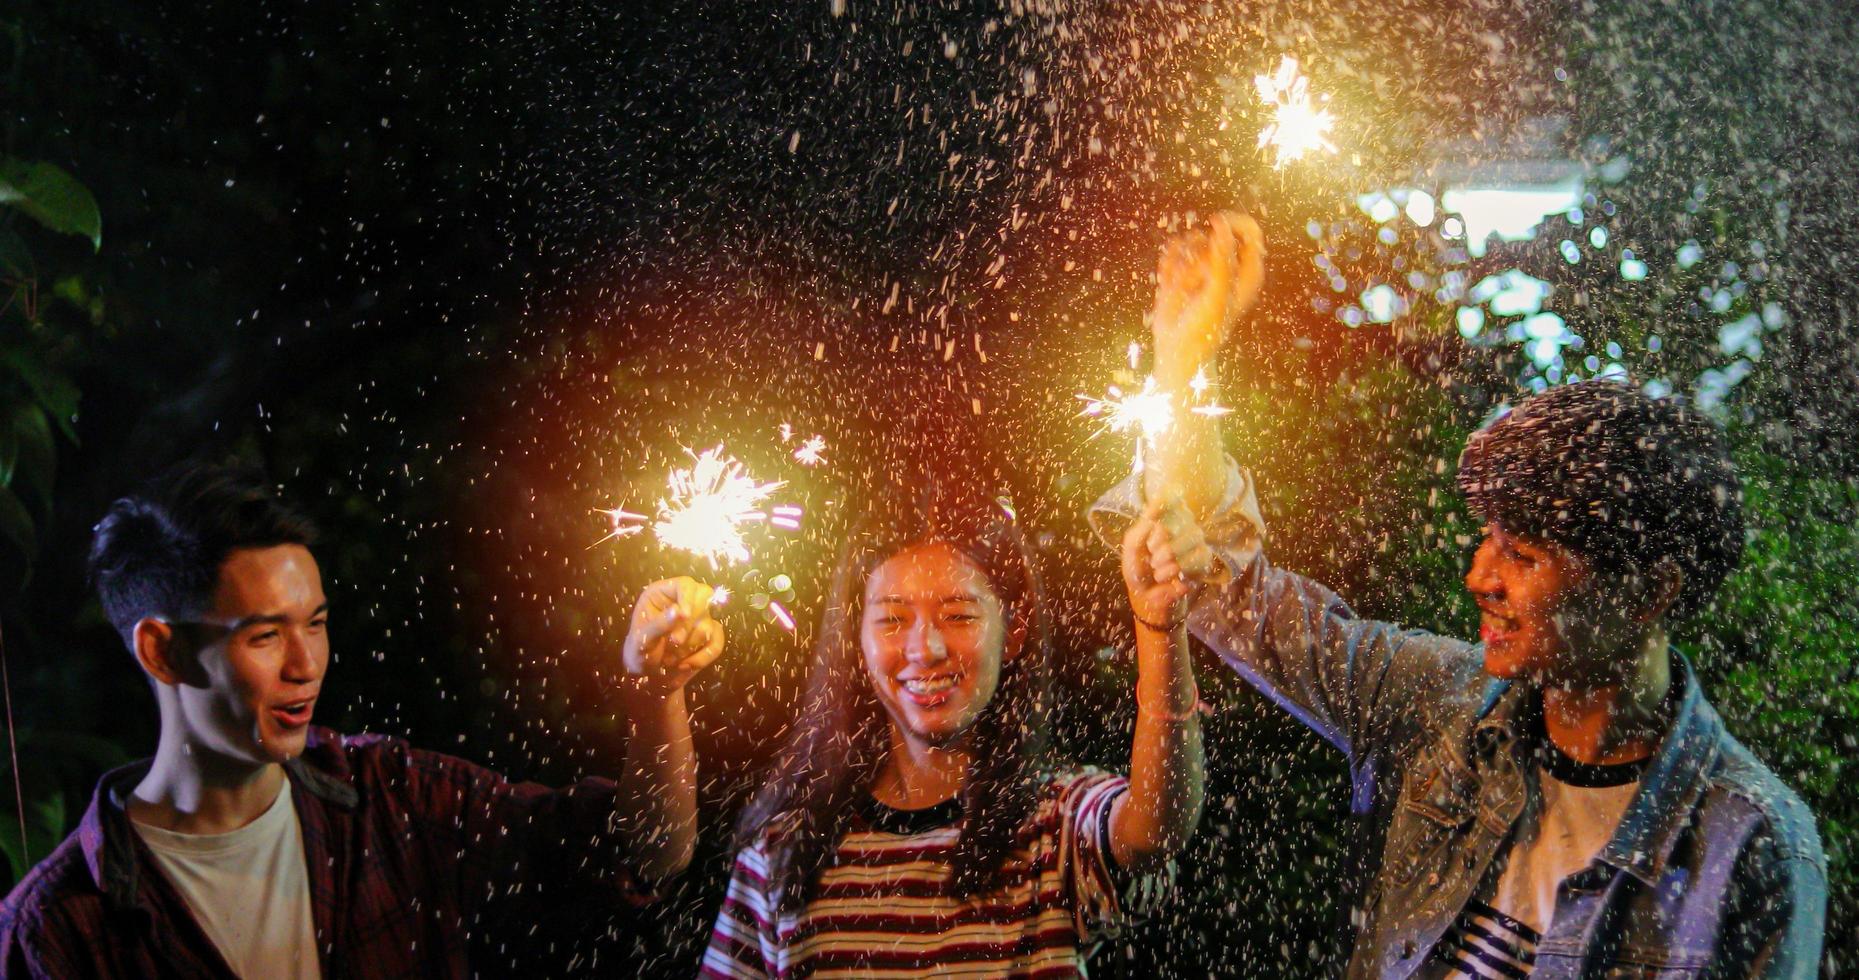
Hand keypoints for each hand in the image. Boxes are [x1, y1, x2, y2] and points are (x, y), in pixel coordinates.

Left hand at [622, 577, 725, 693]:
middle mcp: (682, 602)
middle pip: (704, 598)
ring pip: (708, 624)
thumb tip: (679, 611)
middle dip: (690, 625)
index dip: (688, 597)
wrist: (648, 677)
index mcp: (662, 595)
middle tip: (675, 641)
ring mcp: (698, 619)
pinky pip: (717, 642)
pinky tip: (686, 665)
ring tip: (670, 658)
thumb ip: (658, 625)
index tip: (685, 615)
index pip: (685, 585)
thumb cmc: (638, 653)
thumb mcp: (641, 640)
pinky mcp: (708, 636)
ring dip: (689, 645)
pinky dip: (703, 657)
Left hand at [1121, 497, 1215, 626]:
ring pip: (1192, 537)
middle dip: (1160, 541)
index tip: (1151, 516)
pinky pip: (1198, 558)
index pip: (1172, 497)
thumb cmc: (1138, 567)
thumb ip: (1140, 530)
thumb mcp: (1132, 547)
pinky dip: (1178, 571)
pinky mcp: (1204, 560)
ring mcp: (1196, 541)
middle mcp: (1183, 524)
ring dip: (1169, 558)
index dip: (1164, 503)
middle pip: (1182, 518)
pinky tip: (1170, 578)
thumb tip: (1155, 514)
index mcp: (1164, 516)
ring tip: (1158, 568)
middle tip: (1153, 554)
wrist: (1147, 596)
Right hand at [1151, 211, 1264, 383]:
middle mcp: (1228, 267)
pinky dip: (1169, 263)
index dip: (1235, 224)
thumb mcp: (1216, 295)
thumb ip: (1221, 261)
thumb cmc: (1202, 328)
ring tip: (1181, 286)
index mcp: (1247, 273)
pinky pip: (1175, 249)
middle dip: (1201, 251)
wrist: (1174, 349)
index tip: (1217, 222)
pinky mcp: (1182, 269)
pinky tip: (1168, 283)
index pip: (1251, 234)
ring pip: (1195, 240)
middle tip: (1196, 275)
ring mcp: (1204, 267)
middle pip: (1217, 236)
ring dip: (1183, 259)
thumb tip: (1222, 227)